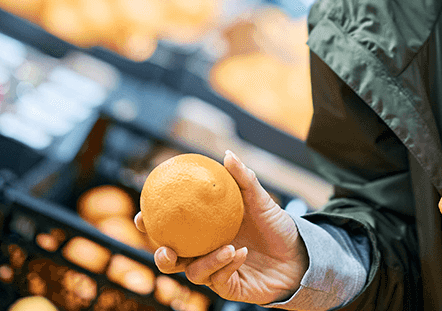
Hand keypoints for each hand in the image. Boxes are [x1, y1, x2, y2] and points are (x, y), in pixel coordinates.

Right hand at [135, 150, 308, 304]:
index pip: (171, 229)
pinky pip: (220, 281)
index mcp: (204, 231)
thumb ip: (243, 179)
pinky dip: (228, 266)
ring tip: (226, 246)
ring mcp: (216, 272)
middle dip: (161, 256)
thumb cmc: (276, 226)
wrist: (299, 254)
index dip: (150, 224)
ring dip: (206, 261)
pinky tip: (240, 252)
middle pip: (171, 259)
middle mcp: (205, 252)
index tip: (142, 213)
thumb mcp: (261, 200)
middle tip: (166, 248)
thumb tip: (227, 154)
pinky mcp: (230, 288)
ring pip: (194, 273)